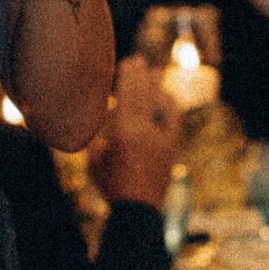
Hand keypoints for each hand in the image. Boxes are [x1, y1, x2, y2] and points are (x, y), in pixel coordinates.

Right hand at [91, 55, 182, 206]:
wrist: (138, 209)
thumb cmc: (111, 185)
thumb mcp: (94, 161)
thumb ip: (98, 138)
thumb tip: (101, 121)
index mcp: (124, 133)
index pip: (128, 96)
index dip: (128, 77)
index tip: (128, 62)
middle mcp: (145, 131)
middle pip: (144, 95)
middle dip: (141, 75)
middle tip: (139, 60)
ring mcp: (161, 138)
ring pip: (160, 103)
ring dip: (156, 86)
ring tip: (152, 71)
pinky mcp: (172, 146)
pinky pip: (174, 118)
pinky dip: (170, 104)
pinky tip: (167, 95)